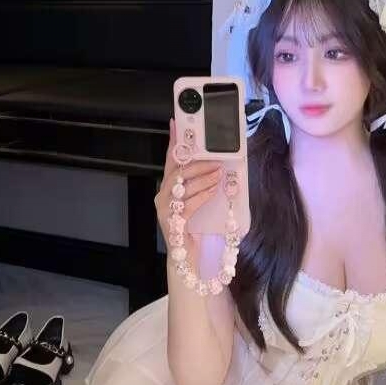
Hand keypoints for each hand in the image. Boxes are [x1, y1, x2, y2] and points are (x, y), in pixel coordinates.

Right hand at [155, 120, 226, 258]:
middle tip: (216, 159)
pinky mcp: (171, 221)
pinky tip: (214, 190)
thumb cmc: (200, 231)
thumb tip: (222, 168)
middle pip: (177, 170)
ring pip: (182, 184)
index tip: (176, 123)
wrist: (193, 261)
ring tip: (219, 174)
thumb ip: (207, 186)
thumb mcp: (205, 202)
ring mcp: (164, 208)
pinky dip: (202, 195)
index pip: (171, 160)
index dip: (174, 141)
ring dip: (203, 177)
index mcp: (170, 188)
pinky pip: (188, 203)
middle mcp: (163, 196)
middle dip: (197, 161)